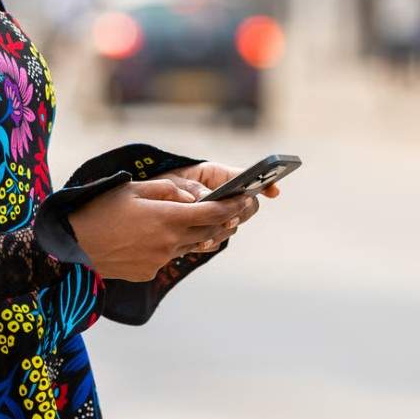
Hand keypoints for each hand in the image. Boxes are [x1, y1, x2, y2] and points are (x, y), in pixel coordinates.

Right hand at [64, 177, 250, 281]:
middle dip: (224, 220)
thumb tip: (192, 198)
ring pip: (190, 244)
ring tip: (214, 222)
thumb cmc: (100, 210)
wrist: (73, 246)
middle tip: (238, 210)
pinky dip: (176, 244)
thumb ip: (166, 191)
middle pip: (207, 231)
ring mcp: (159, 261)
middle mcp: (168, 243)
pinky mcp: (148, 272)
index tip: (245, 199)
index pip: (210, 212)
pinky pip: (170, 255)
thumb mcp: (132, 189)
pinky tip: (170, 236)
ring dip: (203, 233)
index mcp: (166, 219)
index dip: (231, 206)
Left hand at [159, 161, 278, 248]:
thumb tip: (205, 199)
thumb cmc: (160, 185)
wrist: (145, 204)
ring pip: (233, 225)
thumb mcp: (172, 181)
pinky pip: (218, 238)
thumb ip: (190, 188)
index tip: (274, 192)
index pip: (246, 177)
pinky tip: (199, 243)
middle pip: (246, 205)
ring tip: (208, 235)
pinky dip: (211, 242)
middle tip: (227, 219)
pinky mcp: (209, 230)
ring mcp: (218, 214)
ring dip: (223, 230)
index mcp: (216, 175)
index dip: (264, 183)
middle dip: (239, 212)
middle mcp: (222, 195)